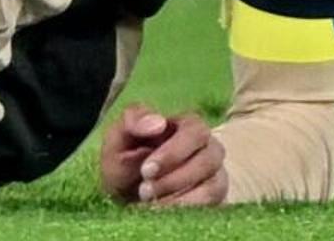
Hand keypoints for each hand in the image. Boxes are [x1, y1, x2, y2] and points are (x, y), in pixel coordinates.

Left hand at [98, 108, 226, 207]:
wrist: (124, 195)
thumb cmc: (124, 161)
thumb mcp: (118, 138)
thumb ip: (132, 122)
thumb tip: (158, 122)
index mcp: (186, 125)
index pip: (195, 131)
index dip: (174, 152)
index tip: (147, 170)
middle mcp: (208, 148)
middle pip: (208, 159)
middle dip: (175, 179)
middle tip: (145, 191)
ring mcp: (215, 175)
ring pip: (213, 186)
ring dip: (180, 198)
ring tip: (150, 204)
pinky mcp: (215, 199)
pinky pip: (212, 206)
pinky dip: (187, 210)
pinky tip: (163, 213)